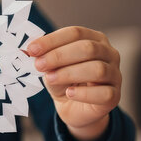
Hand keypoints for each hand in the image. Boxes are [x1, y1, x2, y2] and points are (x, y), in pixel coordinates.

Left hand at [28, 26, 120, 140]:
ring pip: (97, 69)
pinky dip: (84, 93)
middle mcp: (109, 53)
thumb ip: (41, 56)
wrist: (73, 107)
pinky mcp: (114, 95)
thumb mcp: (50, 66)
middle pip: (88, 48)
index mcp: (94, 39)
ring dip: (69, 73)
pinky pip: (103, 93)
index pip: (75, 33)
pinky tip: (69, 93)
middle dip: (59, 56)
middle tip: (38, 65)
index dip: (52, 40)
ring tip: (50, 78)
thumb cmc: (63, 81)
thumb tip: (25, 50)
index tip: (32, 50)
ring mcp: (115, 74)